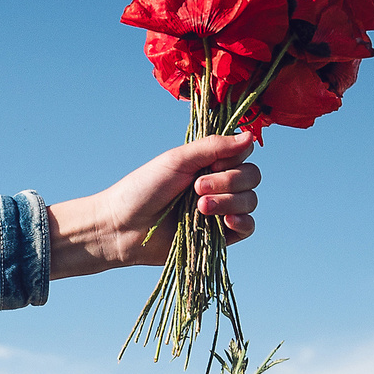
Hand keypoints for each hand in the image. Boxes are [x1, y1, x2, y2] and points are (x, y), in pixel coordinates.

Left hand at [47, 134, 261, 277]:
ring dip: (229, 201)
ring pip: (250, 201)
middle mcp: (218, 185)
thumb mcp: (178, 160)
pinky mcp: (219, 237)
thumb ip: (214, 147)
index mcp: (209, 164)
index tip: (208, 165)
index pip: (243, 155)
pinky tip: (226, 221)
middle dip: (228, 181)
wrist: (123, 227)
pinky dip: (241, 222)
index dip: (233, 159)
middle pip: (251, 178)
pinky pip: (247, 228)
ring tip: (199, 207)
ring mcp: (220, 211)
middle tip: (196, 188)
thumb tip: (250, 136)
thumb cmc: (143, 189)